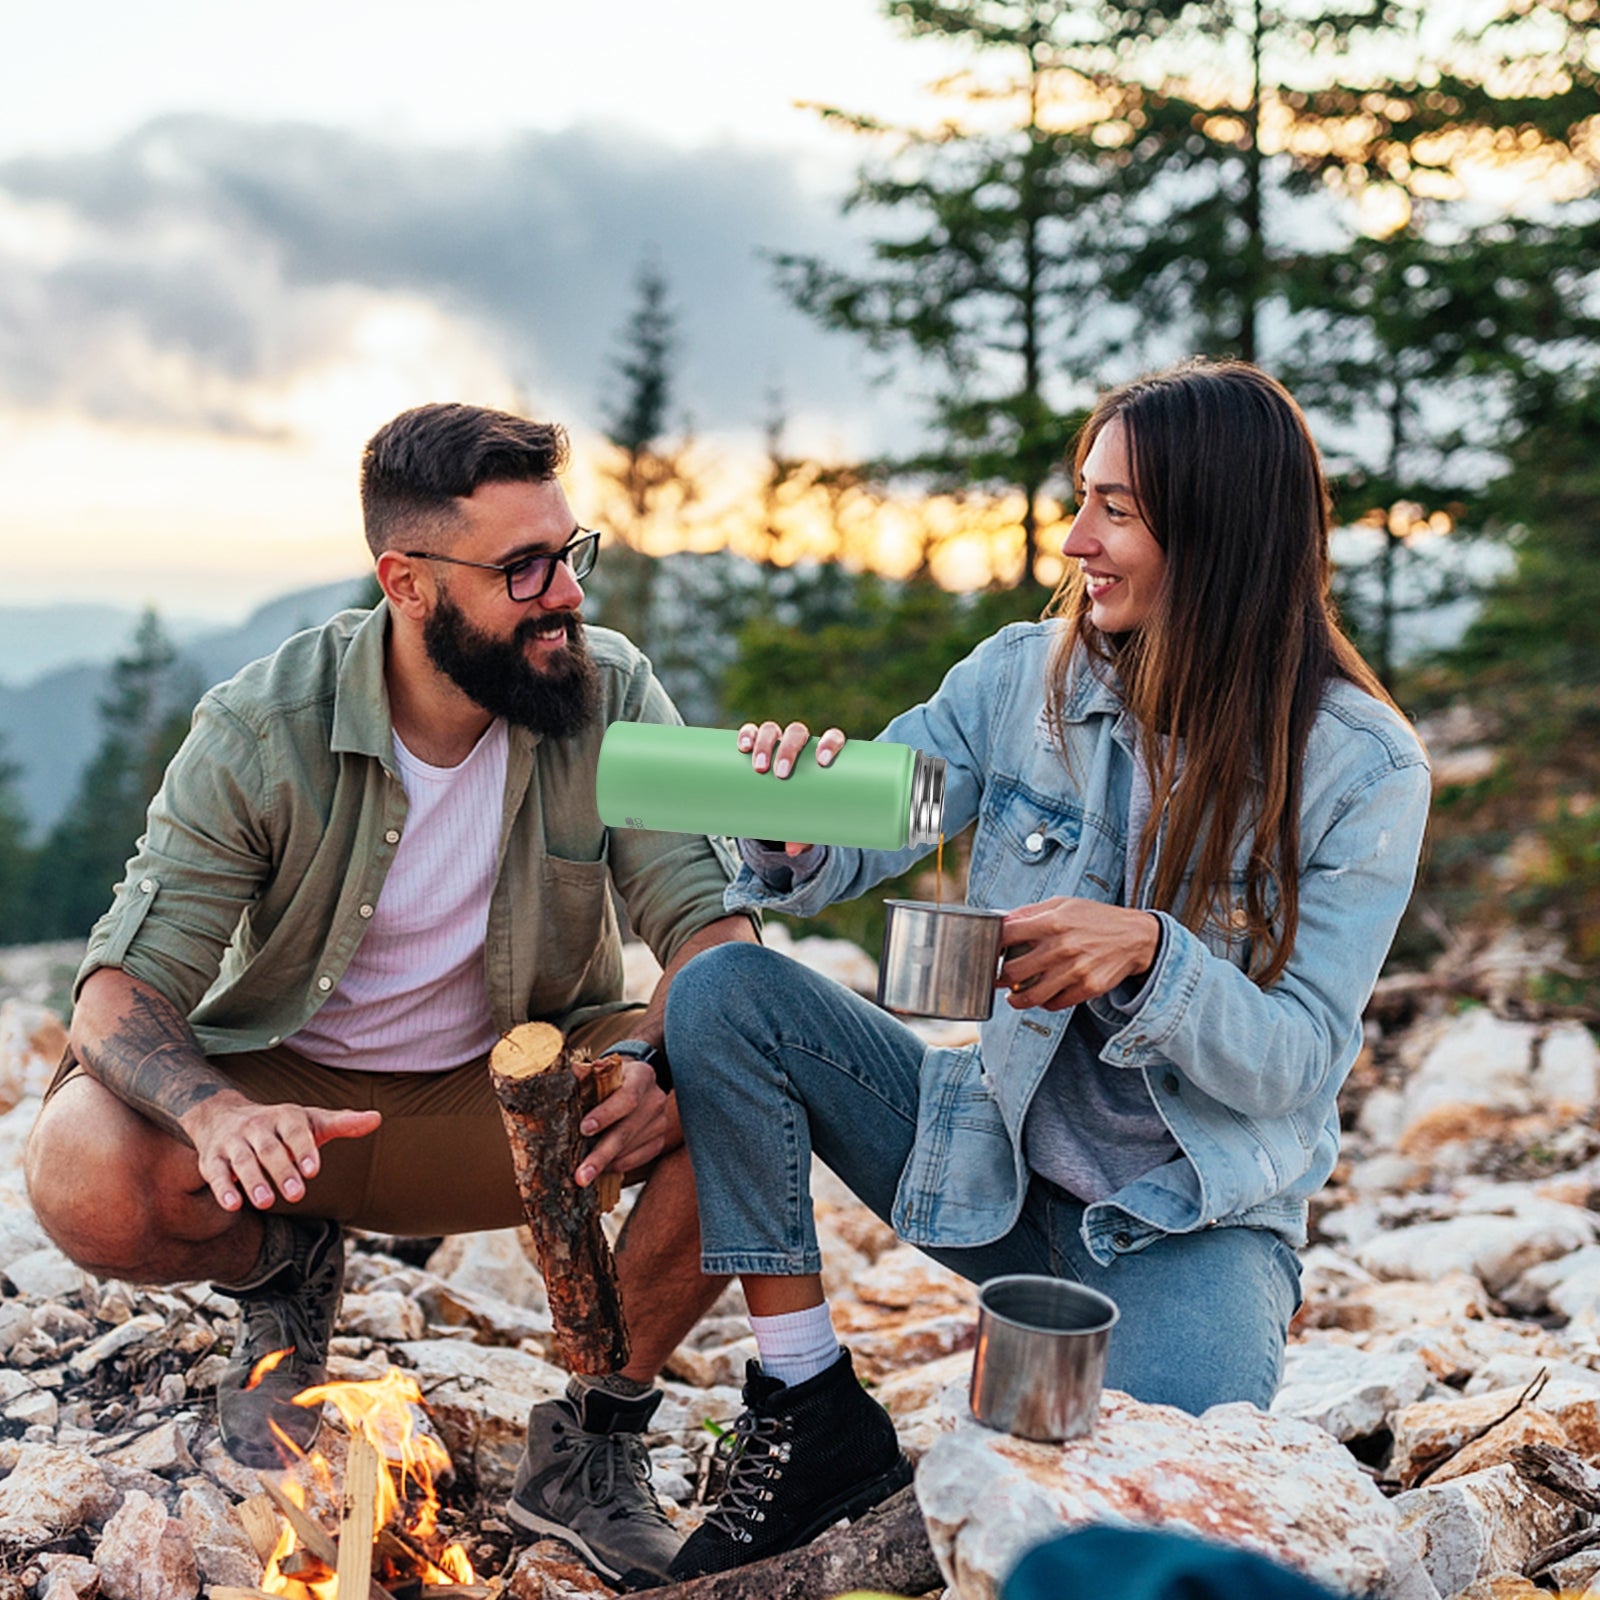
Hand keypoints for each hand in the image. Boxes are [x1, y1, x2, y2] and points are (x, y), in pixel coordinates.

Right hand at [182, 1090, 381, 1211]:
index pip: (295, 1130)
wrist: (222, 1116)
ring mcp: (232, 1142)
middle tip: (297, 1195)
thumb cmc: (278, 1126)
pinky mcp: (212, 1159)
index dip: (304, 1149)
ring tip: (266, 1202)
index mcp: (285, 1116)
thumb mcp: (310, 1121)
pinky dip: (223, 1188)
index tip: (314, 1171)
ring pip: (242, 1161)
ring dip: (253, 1181)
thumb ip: (342, 1123)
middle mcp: (257, 1126)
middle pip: (269, 1149)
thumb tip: (377, 1119)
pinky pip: (215, 1173)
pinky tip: (234, 1205)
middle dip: (282, 1171)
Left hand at [574, 1056, 681, 1186]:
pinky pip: (636, 1160)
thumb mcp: (601, 1071)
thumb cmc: (610, 1079)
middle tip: (581, 1175)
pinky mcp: (658, 1141)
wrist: (634, 1085)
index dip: (606, 1114)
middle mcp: (655, 1099)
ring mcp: (659, 1122)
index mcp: (641, 1076)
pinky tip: (600, 1168)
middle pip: (627, 1131)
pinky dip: (615, 1166)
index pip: (627, 1097)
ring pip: (629, 1149)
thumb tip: (573, 1070)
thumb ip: (587, 1074)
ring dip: (605, 1164)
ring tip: (583, 1175)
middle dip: (601, 1155)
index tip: (584, 1129)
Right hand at [736, 720, 846, 854]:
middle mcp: (800, 742)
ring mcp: (777, 740)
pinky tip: (744, 746)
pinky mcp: (755, 744)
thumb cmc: (801, 808)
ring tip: (759, 768)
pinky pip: (750, 731)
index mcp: (821, 754)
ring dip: (765, 744)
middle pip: (797, 733)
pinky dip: (747, 735)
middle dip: (789, 749)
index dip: (830, 743)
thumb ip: (805, 834)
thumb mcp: (807, 821)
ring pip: (772, 730)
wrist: (780, 800)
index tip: (823, 761)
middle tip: (781, 773)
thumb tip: (793, 850)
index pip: (833, 738)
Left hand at [998, 898, 1160, 1010]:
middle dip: (999, 977)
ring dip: (1015, 999)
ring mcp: (1075, 970)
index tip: (988, 950)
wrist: (1135, 937)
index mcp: (1053, 922)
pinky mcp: (1087, 988)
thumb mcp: (1063, 904)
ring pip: (1030, 996)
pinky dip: (1044, 1003)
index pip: (1006, 935)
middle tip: (997, 978)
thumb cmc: (1096, 919)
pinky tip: (1043, 995)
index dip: (991, 944)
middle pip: (1012, 971)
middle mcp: (1062, 947)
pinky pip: (1054, 1004)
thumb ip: (1031, 912)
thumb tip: (1002, 921)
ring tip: (1013, 996)